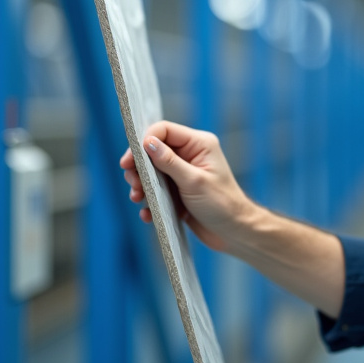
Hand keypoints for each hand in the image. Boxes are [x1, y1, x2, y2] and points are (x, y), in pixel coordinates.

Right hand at [121, 120, 257, 252]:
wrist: (233, 232)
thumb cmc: (221, 204)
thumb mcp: (193, 181)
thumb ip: (169, 161)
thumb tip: (147, 142)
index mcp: (199, 144)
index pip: (164, 130)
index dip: (143, 141)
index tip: (129, 161)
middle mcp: (191, 154)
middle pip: (154, 150)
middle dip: (139, 167)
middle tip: (135, 184)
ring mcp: (183, 172)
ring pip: (152, 171)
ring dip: (141, 185)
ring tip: (138, 198)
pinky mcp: (178, 190)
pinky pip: (156, 189)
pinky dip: (150, 200)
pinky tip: (148, 214)